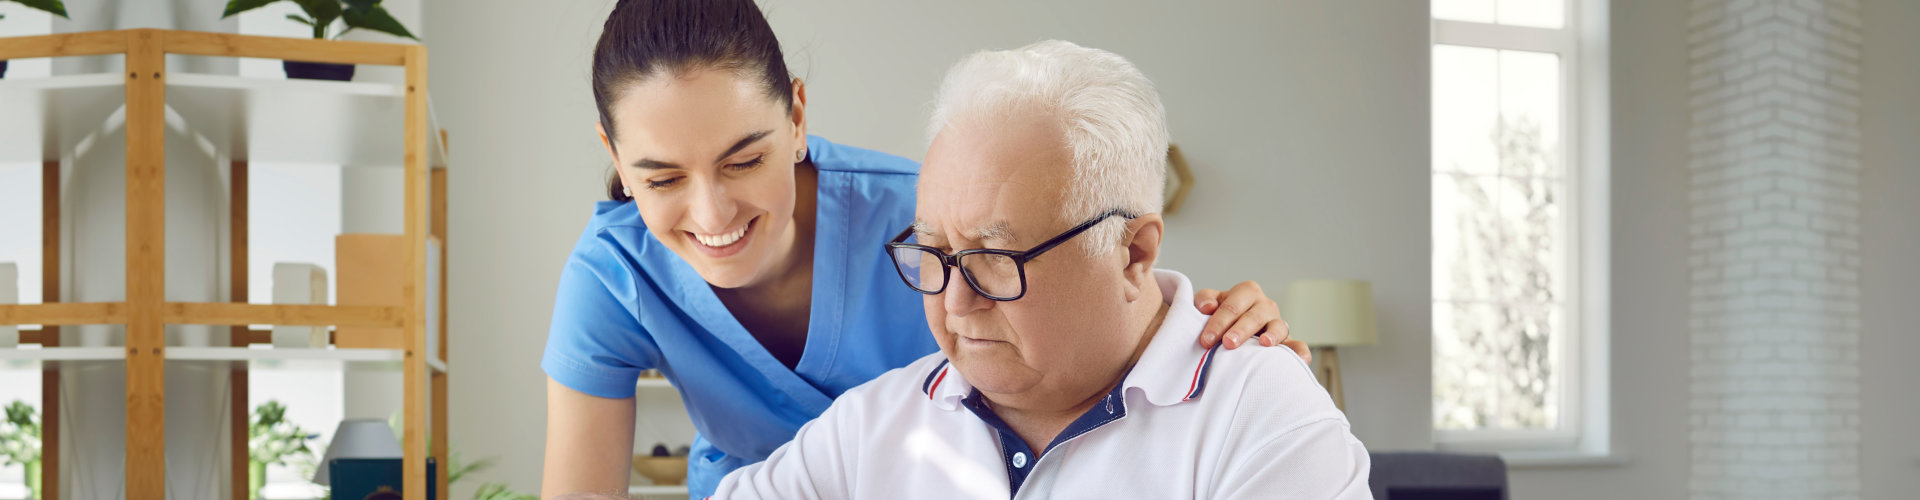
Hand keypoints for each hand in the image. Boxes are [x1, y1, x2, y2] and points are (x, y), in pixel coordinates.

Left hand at [1194, 281, 1311, 363]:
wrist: (1232, 327)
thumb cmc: (1220, 315)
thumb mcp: (1209, 302)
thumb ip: (1204, 300)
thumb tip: (1207, 307)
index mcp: (1246, 292)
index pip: (1232, 306)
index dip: (1218, 322)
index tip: (1206, 340)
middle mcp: (1265, 305)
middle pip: (1253, 316)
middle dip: (1240, 330)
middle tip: (1228, 343)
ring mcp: (1277, 322)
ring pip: (1278, 326)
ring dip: (1272, 335)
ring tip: (1264, 344)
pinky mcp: (1287, 341)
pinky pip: (1297, 345)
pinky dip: (1300, 352)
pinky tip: (1301, 361)